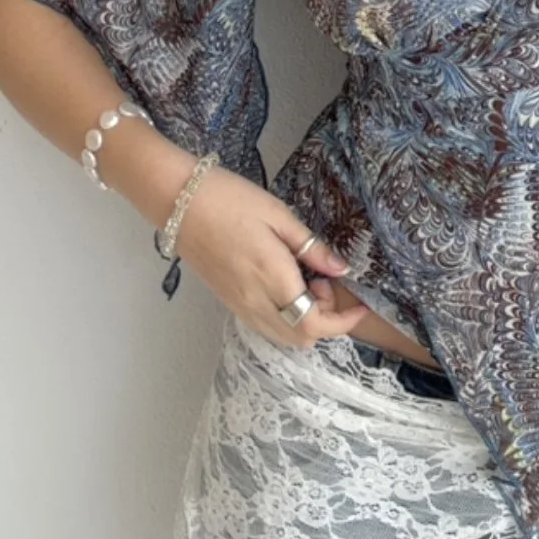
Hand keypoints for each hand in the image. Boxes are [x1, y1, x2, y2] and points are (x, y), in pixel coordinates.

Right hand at [172, 167, 372, 349]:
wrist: (178, 201)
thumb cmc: (231, 200)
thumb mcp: (279, 215)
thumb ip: (311, 247)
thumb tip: (342, 268)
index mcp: (271, 279)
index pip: (315, 324)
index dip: (343, 322)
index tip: (359, 304)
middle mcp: (254, 302)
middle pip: (300, 338)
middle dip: (326, 319)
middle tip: (326, 280)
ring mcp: (238, 305)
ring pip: (281, 336)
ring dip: (304, 320)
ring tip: (307, 280)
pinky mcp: (227, 301)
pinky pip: (264, 325)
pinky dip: (285, 317)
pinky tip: (285, 284)